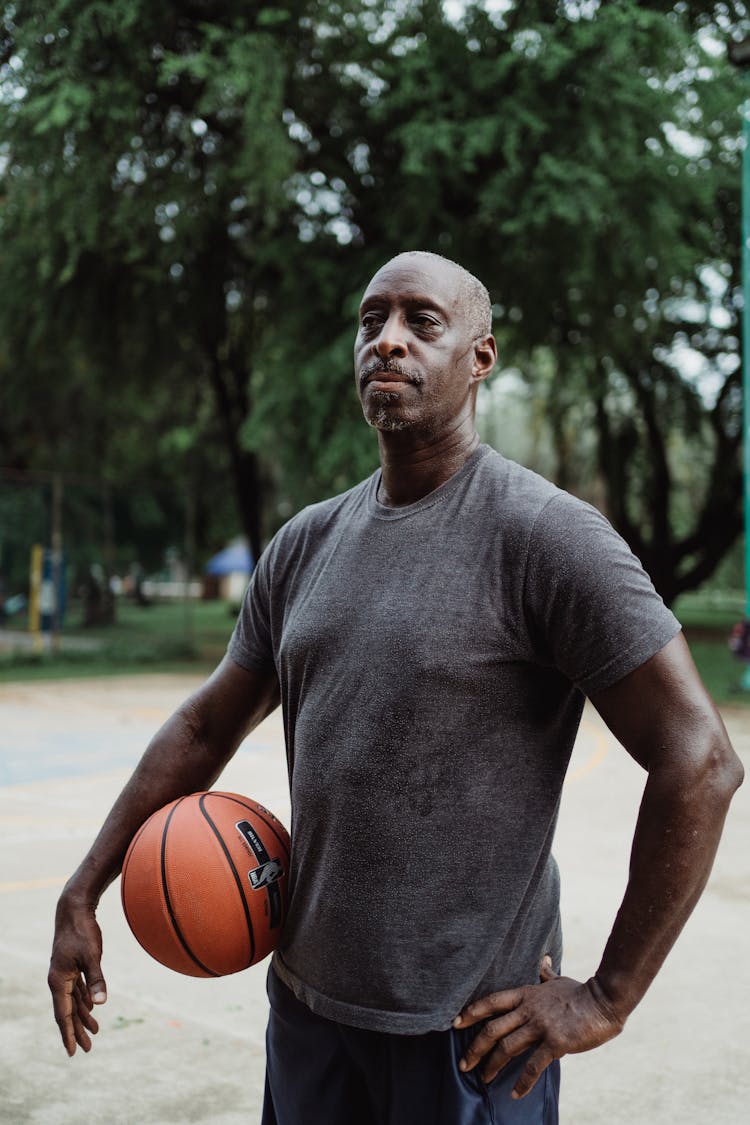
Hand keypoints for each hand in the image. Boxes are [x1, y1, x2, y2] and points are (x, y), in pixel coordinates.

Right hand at [48, 893, 107, 1055]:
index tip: (73, 1051)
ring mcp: (65, 973)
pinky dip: (84, 1000)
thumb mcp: (92, 956)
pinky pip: (78, 990)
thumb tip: (100, 1004)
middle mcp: (59, 980)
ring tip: (94, 1033)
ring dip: (82, 1017)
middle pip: (68, 1011)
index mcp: (59, 981)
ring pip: (73, 1001)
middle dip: (77, 1031)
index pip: (63, 1014)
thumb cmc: (82, 932)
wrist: (75, 910)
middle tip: (86, 1050)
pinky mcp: (73, 966)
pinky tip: (91, 1008)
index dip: (69, 1034)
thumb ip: (96, 980)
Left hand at [453, 960, 623, 1097]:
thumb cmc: (581, 992)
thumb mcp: (558, 981)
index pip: (491, 1002)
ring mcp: (540, 1026)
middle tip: (463, 1063)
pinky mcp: (555, 1042)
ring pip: (507, 1047)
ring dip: (492, 1065)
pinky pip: (533, 1065)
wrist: (604, 1000)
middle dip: (475, 1048)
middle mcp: (528, 1010)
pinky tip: (515, 1093)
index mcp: (526, 994)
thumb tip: (543, 960)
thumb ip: (546, 974)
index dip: (471, 1012)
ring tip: (484, 1079)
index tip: (455, 1023)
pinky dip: (523, 1081)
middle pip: (493, 1028)